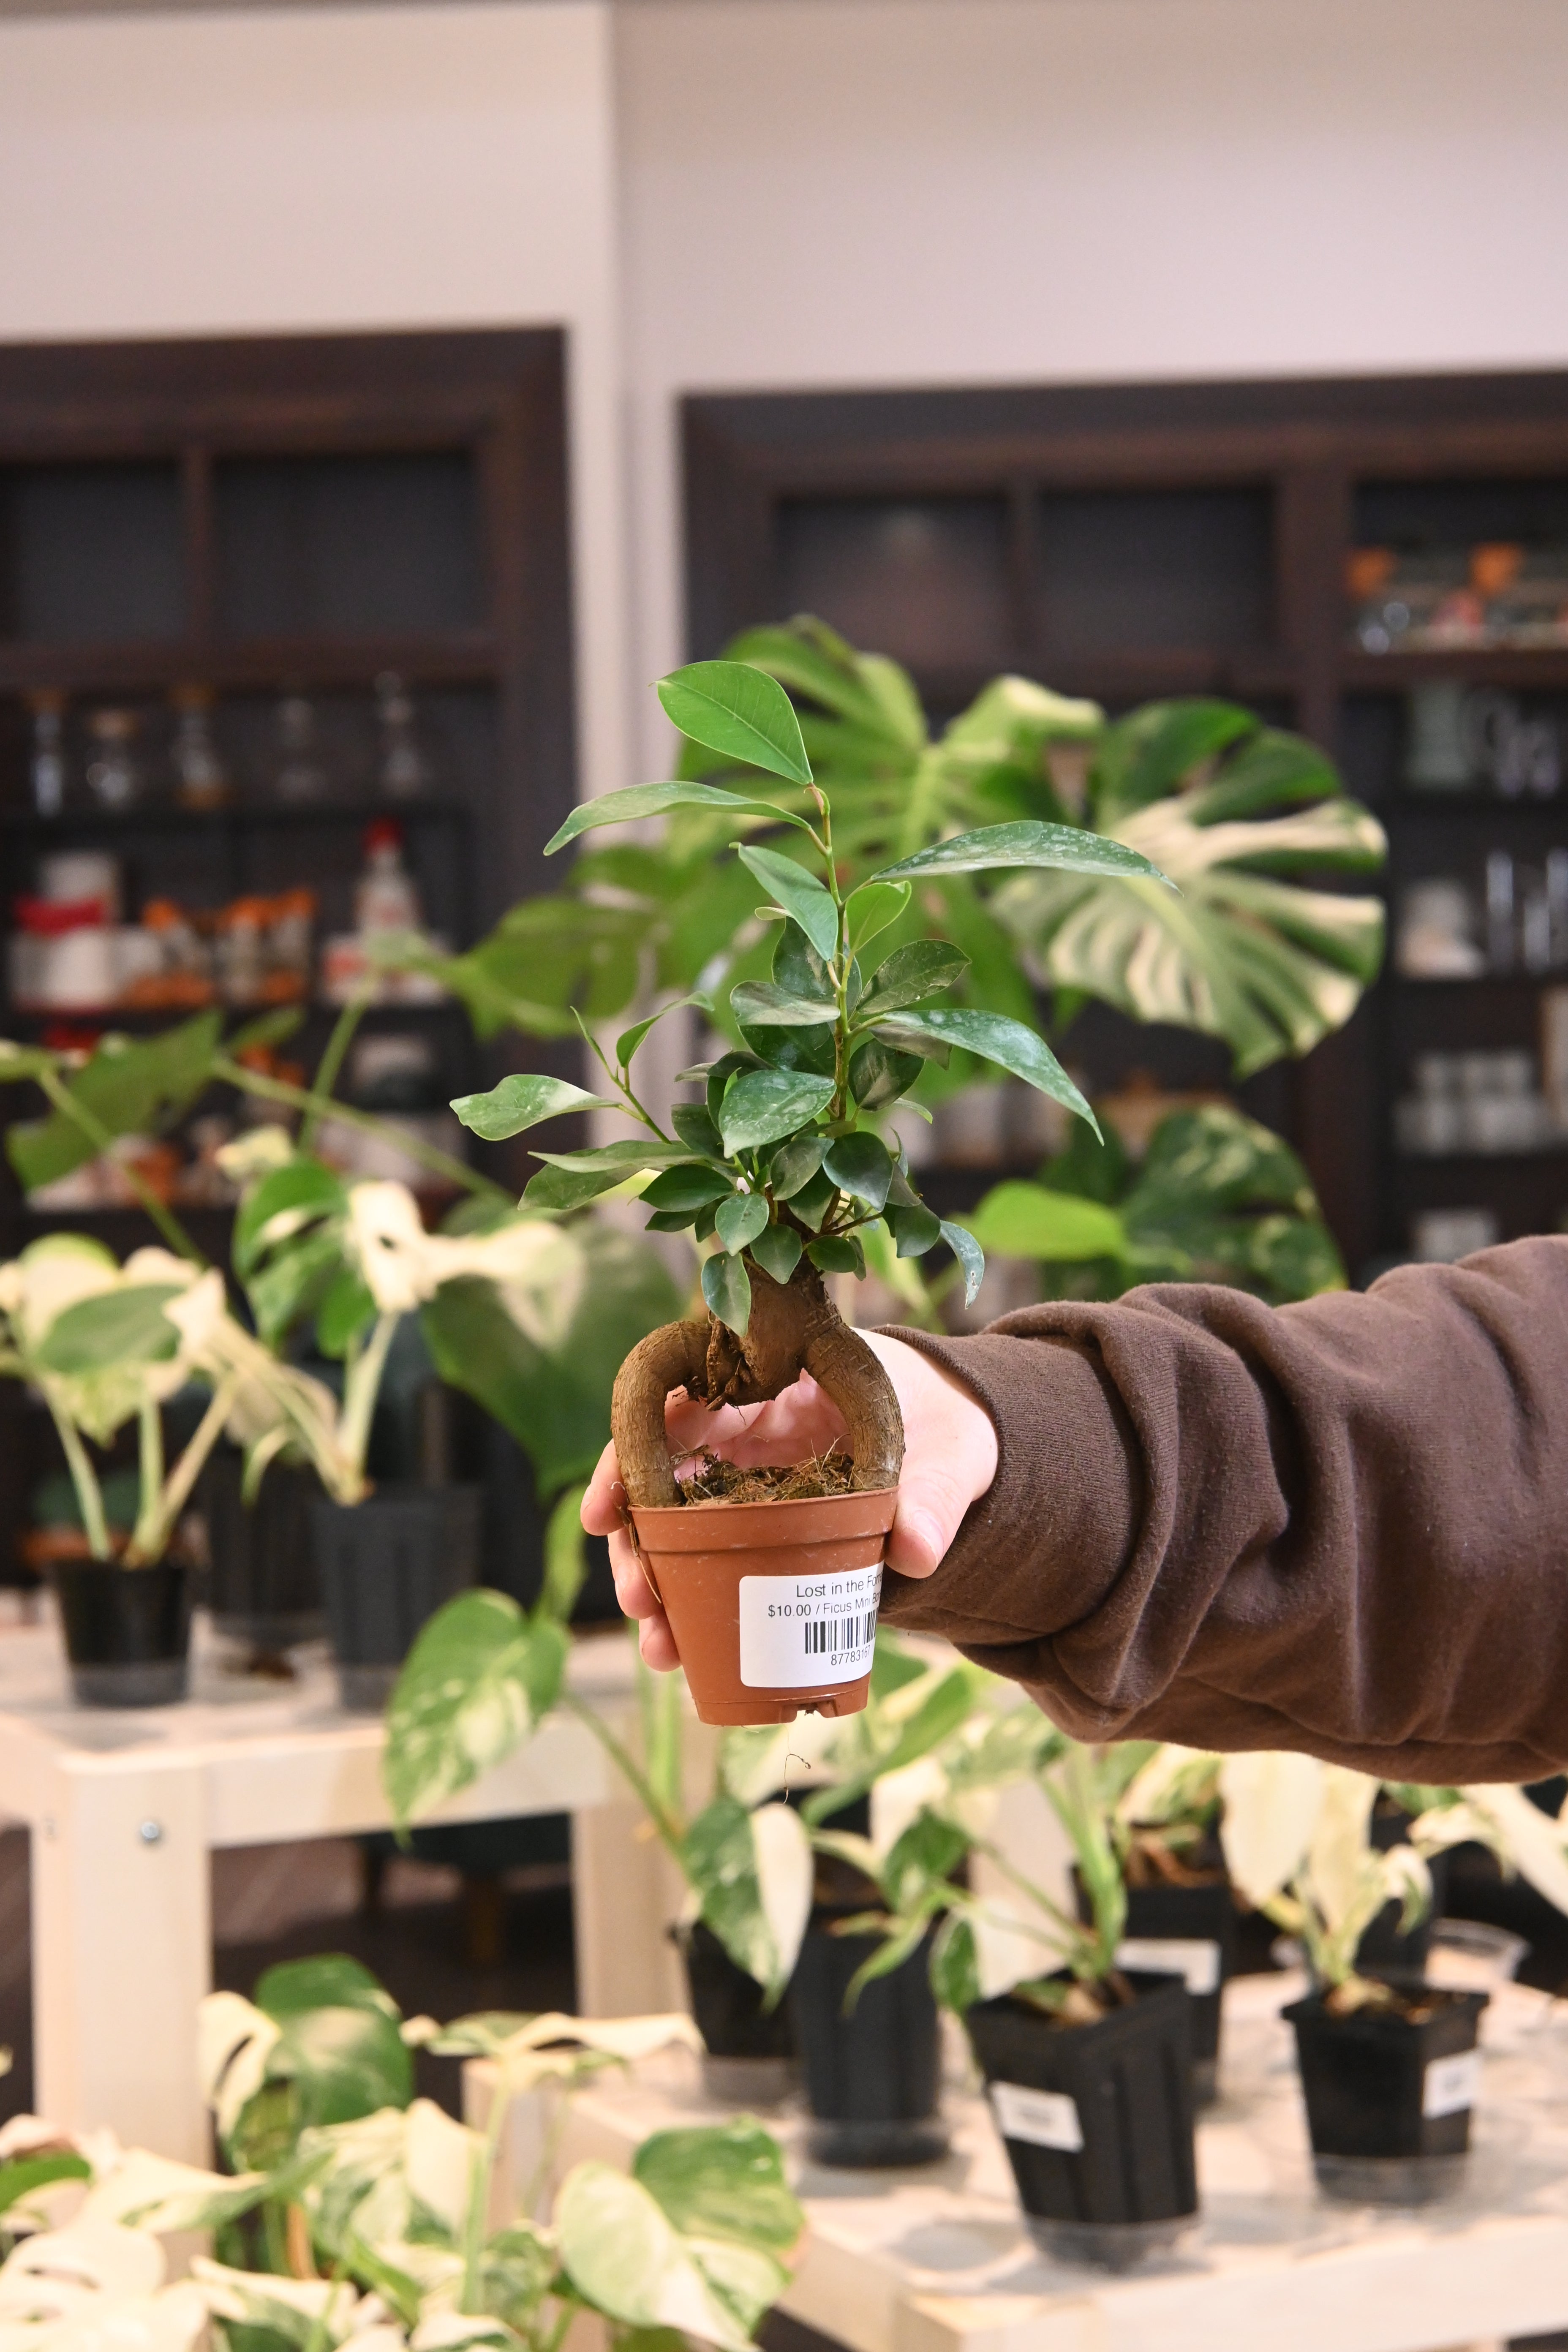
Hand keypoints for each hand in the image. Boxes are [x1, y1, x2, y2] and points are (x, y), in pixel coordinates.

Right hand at [580, 1332, 998, 1669]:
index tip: (609, 1509)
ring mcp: (750, 1477)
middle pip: (661, 1474)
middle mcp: (748, 1427)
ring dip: (656, 1579)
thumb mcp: (952, 1449)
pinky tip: (682, 1647)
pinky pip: (712, 1554)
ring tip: (658, 1644)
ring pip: (677, 1523)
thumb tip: (916, 1554)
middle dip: (638, 1540)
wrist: (965, 1438)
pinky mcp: (764, 1522)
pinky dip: (692, 1597)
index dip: (631, 1453)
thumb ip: (936, 1495)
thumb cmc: (948, 1422)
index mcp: (778, 1384)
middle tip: (638, 1599)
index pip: (679, 1403)